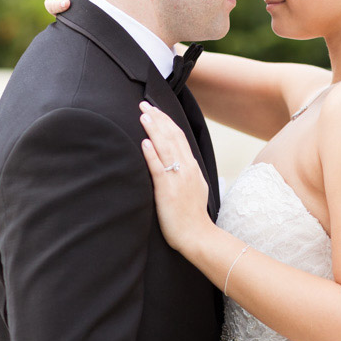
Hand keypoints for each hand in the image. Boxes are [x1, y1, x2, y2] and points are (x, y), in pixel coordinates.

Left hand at [139, 103, 212, 254]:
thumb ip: (186, 172)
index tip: (155, 110)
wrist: (197, 235)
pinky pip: (158, 169)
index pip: (179, 137)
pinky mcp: (167, 190)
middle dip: (157, 119)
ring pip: (165, 148)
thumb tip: (178, 161)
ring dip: (153, 130)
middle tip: (144, 104)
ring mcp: (177, 178)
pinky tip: (144, 142)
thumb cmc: (192, 216)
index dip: (166, 121)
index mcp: (192, 167)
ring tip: (143, 115)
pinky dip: (151, 154)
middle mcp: (186, 169)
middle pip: (171, 137)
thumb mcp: (195, 187)